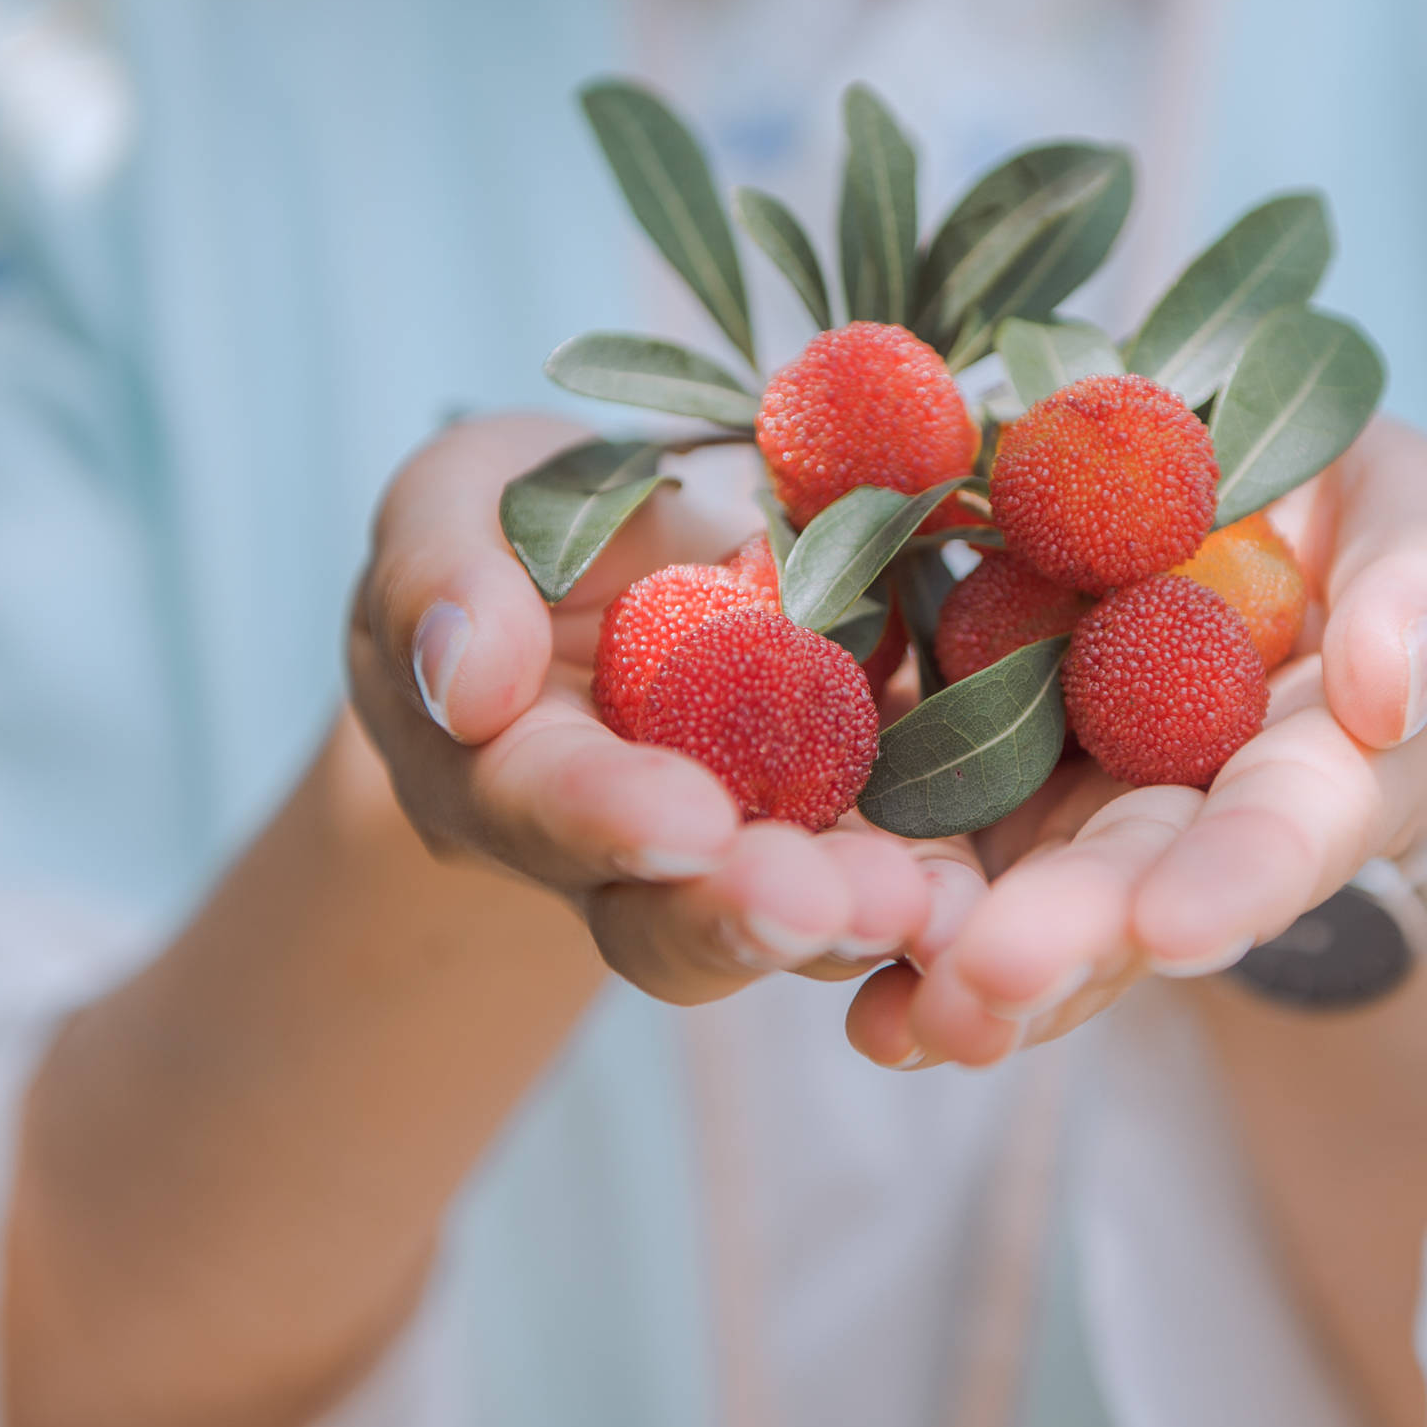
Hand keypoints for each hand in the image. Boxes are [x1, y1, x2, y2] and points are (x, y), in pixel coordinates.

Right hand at [346, 413, 948, 1003]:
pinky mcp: (856, 817)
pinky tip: (987, 885)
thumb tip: (465, 676)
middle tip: (827, 904)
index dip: (611, 818)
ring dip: (857, 917)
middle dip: (748, 913)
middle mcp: (626, 849)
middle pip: (669, 918)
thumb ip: (439, 579)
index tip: (687, 819)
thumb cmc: (509, 529)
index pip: (547, 806)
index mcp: (509, 770)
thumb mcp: (454, 507)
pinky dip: (938, 884)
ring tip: (923, 903)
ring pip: (790, 920)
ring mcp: (749, 844)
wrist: (630, 562)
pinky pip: (896, 866)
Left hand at [841, 418, 1426, 1065]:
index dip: (1232, 881)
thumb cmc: (1358, 540)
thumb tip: (1387, 685)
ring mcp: (1059, 819)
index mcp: (1306, 775)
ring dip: (940, 955)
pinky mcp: (957, 782)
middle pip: (1118, 898)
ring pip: (1000, 906)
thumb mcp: (1416, 525)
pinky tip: (804, 935)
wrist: (1233, 539)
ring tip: (885, 995)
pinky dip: (860, 900)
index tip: (1177, 925)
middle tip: (994, 978)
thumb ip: (1423, 594)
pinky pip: (905, 847)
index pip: (1278, 837)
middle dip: (1060, 942)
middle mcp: (1173, 829)